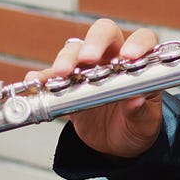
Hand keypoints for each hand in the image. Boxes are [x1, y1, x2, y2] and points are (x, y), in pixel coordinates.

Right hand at [25, 18, 164, 159]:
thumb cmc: (136, 126)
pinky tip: (35, 81)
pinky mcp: (67, 86)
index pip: (142, 39)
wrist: (115, 145)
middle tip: (88, 57)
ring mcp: (87, 70)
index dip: (137, 43)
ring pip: (75, 50)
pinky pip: (51, 76)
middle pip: (104, 33)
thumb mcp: (144, 123)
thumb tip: (137, 100)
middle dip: (94, 41)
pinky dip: (43, 77)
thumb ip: (141, 111)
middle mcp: (112, 59)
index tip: (129, 56)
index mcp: (138, 63)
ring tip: (62, 73)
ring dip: (66, 58)